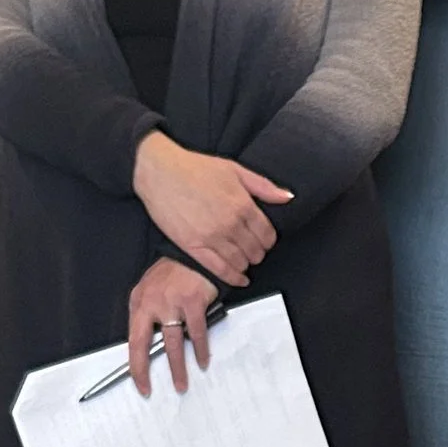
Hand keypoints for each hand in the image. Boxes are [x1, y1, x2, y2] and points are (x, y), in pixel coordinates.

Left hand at [124, 258, 221, 397]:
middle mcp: (151, 303)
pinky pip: (196, 333)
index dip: (135, 365)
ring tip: (181, 383)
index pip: (132, 340)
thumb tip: (154, 344)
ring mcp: (171, 303)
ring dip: (178, 368)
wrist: (195, 252)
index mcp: (139, 302)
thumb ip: (151, 315)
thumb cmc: (176, 273)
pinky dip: (200, 350)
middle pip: (144, 344)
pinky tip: (202, 360)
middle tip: (150, 389)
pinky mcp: (192, 302)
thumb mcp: (154, 291)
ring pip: (173, 344)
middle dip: (146, 371)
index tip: (140, 383)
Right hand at [132, 135, 288, 287]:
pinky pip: (219, 270)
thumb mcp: (234, 169)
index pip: (267, 235)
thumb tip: (287, 197)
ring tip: (244, 261)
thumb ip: (263, 186)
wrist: (160, 172)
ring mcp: (212, 238)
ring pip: (240, 263)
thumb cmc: (195, 168)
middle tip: (254, 250)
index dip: (269, 240)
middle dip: (258, 252)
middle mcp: (230, 224)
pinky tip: (239, 279)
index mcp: (242, 205)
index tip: (264, 240)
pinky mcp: (194, 248)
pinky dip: (233, 278)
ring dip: (246, 265)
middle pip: (256, 251)